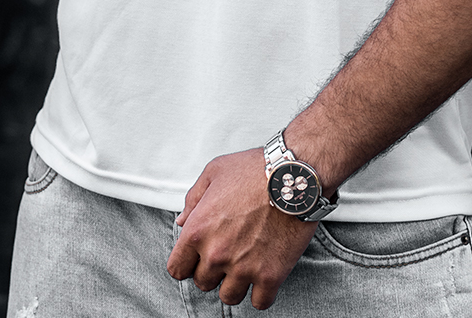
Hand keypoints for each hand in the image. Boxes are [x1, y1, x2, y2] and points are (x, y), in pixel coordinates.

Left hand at [167, 148, 317, 309]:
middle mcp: (216, 254)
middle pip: (203, 283)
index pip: (177, 269)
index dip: (187, 262)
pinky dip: (261, 292)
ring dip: (236, 283)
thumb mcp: (215, 171)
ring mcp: (243, 268)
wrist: (294, 176)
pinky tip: (264, 273)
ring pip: (229, 296)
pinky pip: (259, 302)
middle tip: (229, 252)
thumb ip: (193, 198)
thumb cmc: (254, 169)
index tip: (199, 256)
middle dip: (213, 270)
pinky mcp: (270, 276)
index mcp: (198, 230)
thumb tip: (182, 221)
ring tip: (246, 262)